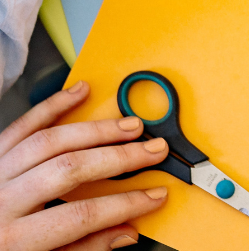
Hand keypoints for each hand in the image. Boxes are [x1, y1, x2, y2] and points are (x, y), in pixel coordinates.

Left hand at [0, 80, 168, 249]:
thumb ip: (82, 249)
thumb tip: (125, 232)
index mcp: (13, 240)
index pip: (81, 216)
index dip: (125, 204)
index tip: (154, 195)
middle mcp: (0, 202)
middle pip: (69, 169)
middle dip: (119, 158)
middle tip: (153, 150)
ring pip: (49, 141)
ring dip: (96, 129)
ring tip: (130, 125)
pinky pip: (21, 125)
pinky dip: (53, 105)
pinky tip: (80, 92)